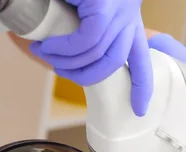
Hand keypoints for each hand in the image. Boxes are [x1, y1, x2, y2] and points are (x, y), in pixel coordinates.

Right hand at [29, 0, 152, 115]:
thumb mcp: (79, 9)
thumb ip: (80, 30)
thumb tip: (68, 58)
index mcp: (126, 18)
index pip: (141, 58)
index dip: (141, 86)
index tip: (140, 108)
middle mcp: (128, 14)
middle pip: (114, 63)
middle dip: (84, 75)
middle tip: (57, 68)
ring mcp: (120, 10)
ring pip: (97, 54)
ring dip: (66, 60)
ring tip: (44, 52)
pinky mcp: (106, 6)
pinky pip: (87, 40)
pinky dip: (66, 47)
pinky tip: (49, 43)